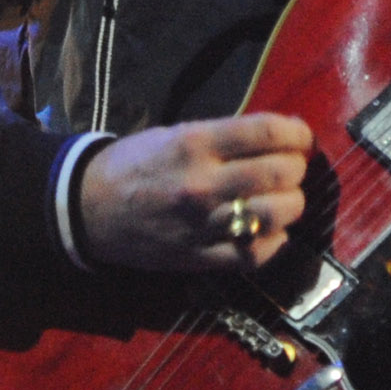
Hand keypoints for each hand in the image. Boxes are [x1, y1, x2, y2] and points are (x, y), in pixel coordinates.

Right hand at [78, 113, 312, 273]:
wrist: (89, 208)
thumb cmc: (136, 163)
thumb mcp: (177, 134)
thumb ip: (226, 137)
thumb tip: (279, 138)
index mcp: (195, 144)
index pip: (267, 132)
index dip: (297, 132)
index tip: (301, 136)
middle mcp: (203, 184)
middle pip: (281, 172)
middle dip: (296, 166)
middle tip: (291, 167)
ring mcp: (204, 224)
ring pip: (277, 213)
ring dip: (292, 203)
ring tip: (285, 198)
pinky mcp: (202, 258)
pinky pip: (256, 253)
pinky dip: (275, 240)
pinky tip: (270, 229)